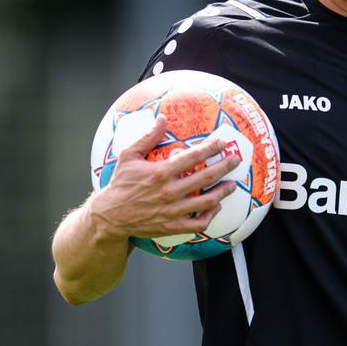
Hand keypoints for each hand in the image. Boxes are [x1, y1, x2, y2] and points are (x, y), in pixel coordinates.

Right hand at [91, 115, 240, 240]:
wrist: (110, 215)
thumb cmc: (120, 183)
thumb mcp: (129, 155)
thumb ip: (148, 137)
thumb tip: (161, 118)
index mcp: (160, 172)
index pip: (192, 157)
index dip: (210, 148)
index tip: (221, 143)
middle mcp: (169, 192)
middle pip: (205, 178)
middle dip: (224, 167)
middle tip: (236, 160)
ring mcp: (172, 211)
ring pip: (206, 202)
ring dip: (222, 192)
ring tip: (232, 185)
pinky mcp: (172, 226)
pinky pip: (197, 224)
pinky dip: (210, 216)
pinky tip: (215, 208)